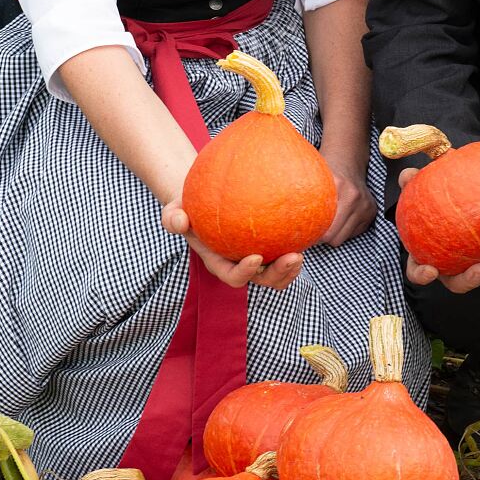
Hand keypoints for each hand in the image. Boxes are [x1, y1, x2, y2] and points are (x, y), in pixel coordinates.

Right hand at [162, 201, 304, 290]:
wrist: (203, 200)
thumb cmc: (187, 207)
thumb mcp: (174, 210)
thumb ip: (172, 218)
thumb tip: (179, 221)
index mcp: (220, 262)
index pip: (233, 276)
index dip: (245, 273)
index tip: (256, 257)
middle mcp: (240, 264)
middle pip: (263, 279)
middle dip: (279, 274)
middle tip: (293, 256)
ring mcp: (257, 256)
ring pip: (278, 272)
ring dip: (292, 268)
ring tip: (302, 252)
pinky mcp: (269, 244)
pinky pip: (284, 249)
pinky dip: (295, 243)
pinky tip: (306, 228)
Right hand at [396, 166, 479, 291]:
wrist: (459, 197)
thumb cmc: (436, 197)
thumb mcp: (422, 187)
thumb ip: (414, 182)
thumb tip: (407, 174)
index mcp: (428, 254)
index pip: (418, 271)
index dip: (422, 275)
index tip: (431, 271)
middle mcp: (450, 265)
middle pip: (457, 283)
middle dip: (470, 280)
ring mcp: (473, 265)